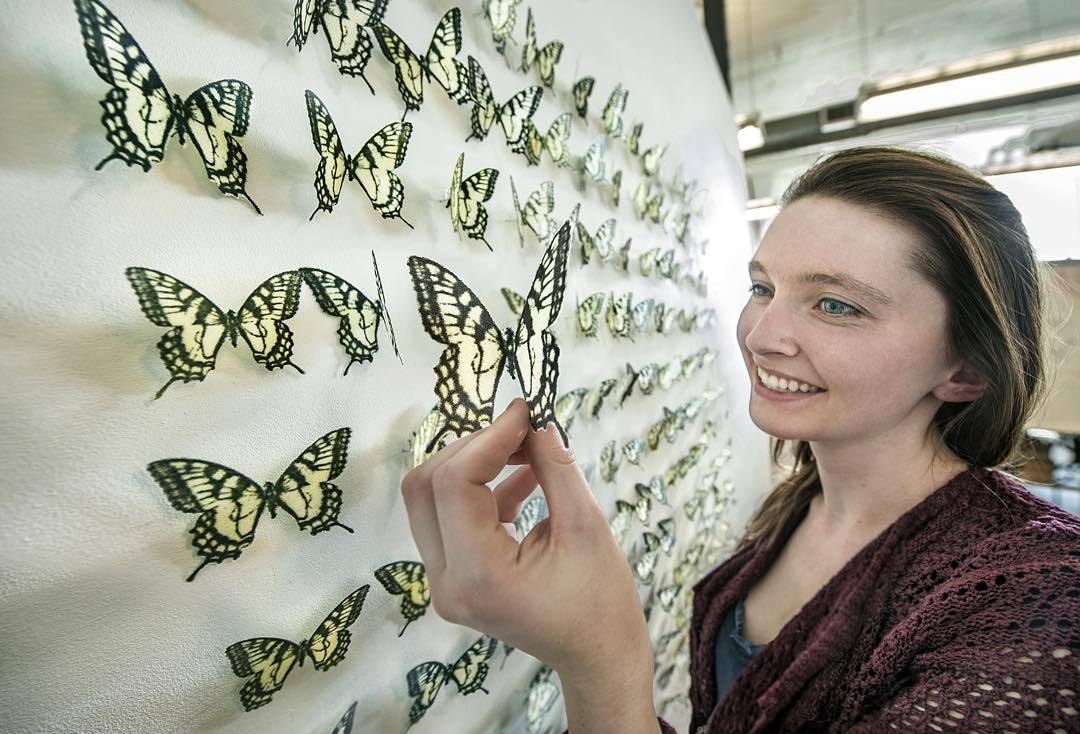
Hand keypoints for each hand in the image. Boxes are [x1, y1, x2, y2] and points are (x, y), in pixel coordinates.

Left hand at [400, 399, 656, 719]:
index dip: (488, 438)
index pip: (454, 483)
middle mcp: (446, 582)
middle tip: (524, 428)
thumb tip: (534, 418)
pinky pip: (450, 516)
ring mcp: (443, 583)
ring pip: (431, 498)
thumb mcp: (585, 527)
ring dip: (474, 463)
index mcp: (478, 576)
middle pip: (427, 486)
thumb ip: (554, 467)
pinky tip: (525, 474)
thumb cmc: (601, 603)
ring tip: (527, 448)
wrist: (597, 657)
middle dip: (474, 446)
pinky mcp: (452, 577)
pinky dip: (481, 487)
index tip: (525, 411)